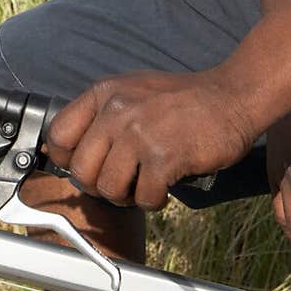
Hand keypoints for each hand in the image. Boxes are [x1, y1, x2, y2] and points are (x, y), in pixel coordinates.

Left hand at [45, 68, 254, 209]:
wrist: (232, 96)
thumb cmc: (183, 99)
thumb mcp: (132, 91)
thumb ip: (101, 115)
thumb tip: (65, 150)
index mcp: (104, 93)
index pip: (58, 135)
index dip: (69, 159)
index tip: (88, 167)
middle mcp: (116, 110)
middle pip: (81, 170)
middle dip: (100, 185)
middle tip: (123, 182)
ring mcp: (139, 134)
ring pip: (109, 188)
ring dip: (128, 195)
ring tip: (147, 182)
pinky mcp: (164, 157)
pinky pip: (143, 198)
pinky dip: (154, 199)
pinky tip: (166, 184)